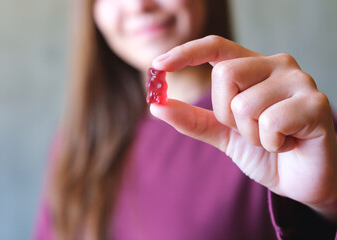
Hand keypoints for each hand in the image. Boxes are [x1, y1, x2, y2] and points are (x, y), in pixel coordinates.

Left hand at [150, 35, 336, 222]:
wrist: (299, 181)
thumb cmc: (263, 151)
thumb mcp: (221, 133)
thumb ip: (192, 119)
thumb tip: (157, 105)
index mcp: (254, 67)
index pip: (216, 46)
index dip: (186, 53)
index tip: (157, 66)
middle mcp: (278, 65)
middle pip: (225, 74)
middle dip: (226, 114)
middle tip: (248, 130)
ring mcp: (300, 81)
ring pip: (245, 103)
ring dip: (251, 134)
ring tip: (272, 139)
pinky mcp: (316, 104)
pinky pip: (270, 122)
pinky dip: (271, 143)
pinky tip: (288, 144)